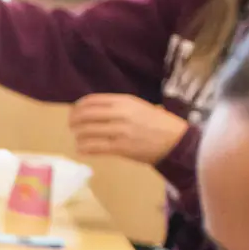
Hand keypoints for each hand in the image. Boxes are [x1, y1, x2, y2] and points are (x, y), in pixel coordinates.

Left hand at [69, 94, 188, 166]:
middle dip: (74, 121)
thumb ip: (117, 106)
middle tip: (71, 126)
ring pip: (87, 132)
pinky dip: (84, 148)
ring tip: (78, 138)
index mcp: (124, 101)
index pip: (91, 101)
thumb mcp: (138, 106)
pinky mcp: (121, 148)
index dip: (77, 107)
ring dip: (78, 135)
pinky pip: (95, 147)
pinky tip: (81, 149)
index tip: (73, 112)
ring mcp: (120, 131)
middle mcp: (120, 114)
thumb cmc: (157, 123)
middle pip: (85, 115)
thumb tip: (91, 110)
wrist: (176, 140)